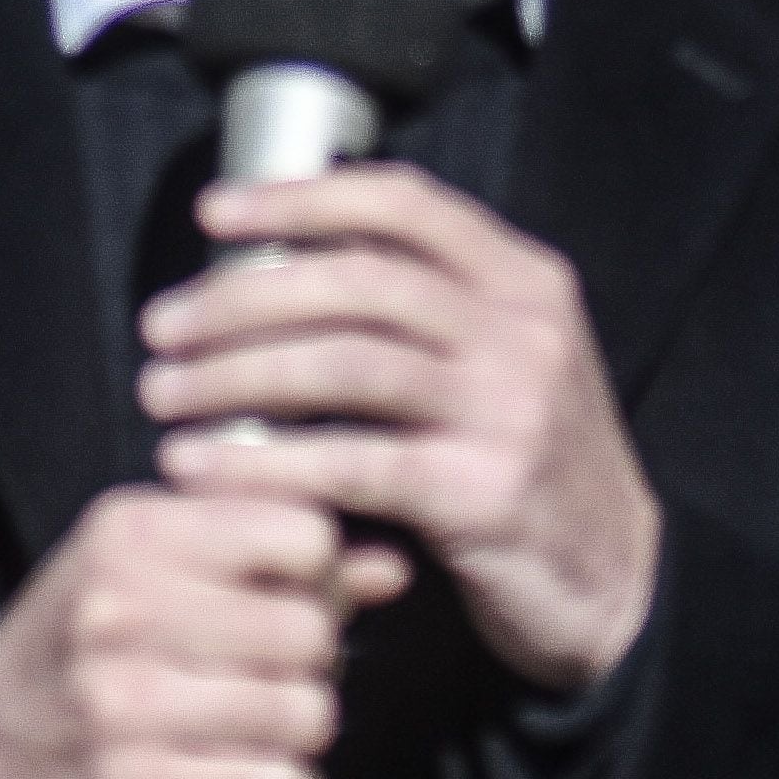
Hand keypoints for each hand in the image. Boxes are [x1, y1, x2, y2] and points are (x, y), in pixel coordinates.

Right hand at [0, 484, 410, 778]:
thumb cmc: (76, 651)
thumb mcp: (148, 571)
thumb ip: (269, 555)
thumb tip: (393, 563)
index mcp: (129, 532)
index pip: (303, 532)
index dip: (317, 572)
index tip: (286, 595)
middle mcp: (122, 611)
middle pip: (313, 629)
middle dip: (314, 661)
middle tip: (272, 677)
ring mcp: (124, 707)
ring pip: (309, 712)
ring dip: (301, 731)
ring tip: (257, 730)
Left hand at [139, 164, 662, 695]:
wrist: (616, 579)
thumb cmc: (534, 463)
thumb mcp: (509, 359)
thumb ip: (430, 309)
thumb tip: (290, 263)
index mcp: (526, 279)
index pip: (405, 202)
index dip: (300, 199)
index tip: (216, 214)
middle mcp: (523, 329)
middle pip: (358, 281)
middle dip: (242, 298)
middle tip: (163, 326)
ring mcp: (509, 408)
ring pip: (344, 366)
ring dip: (234, 375)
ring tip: (163, 394)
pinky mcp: (483, 491)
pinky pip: (350, 463)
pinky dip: (261, 462)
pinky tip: (201, 466)